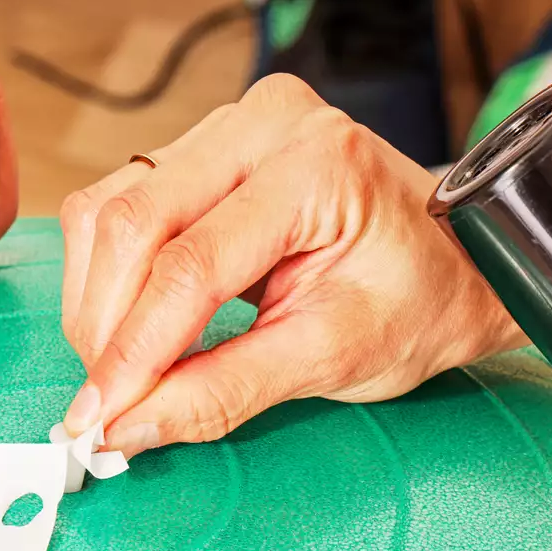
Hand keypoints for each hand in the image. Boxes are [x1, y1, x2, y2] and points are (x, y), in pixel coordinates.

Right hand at [56, 72, 521, 454]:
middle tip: (102, 408)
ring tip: (121, 372)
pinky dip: (110, 277)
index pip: (192, 264)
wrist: (453, 264)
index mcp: (318, 165)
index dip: (135, 351)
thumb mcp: (334, 358)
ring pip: (109, 209)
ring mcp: (229, 126)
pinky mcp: (203, 147)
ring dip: (97, 302)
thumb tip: (128, 427)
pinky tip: (132, 328)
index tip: (100, 420)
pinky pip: (120, 203)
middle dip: (105, 328)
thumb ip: (224, 392)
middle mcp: (266, 123)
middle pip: (133, 223)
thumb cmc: (416, 304)